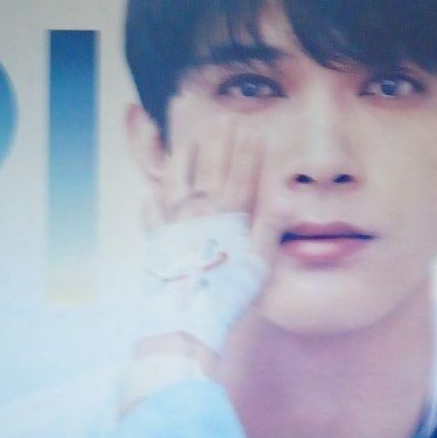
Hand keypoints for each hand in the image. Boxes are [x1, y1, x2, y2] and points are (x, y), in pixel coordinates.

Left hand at [126, 123, 277, 408]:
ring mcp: (175, 224)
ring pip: (178, 182)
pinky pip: (152, 216)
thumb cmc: (229, 293)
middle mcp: (201, 214)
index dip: (248, 155)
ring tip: (185, 140)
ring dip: (184, 159)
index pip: (241, 178)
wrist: (188, 316)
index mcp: (228, 217)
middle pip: (210, 171)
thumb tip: (287, 197)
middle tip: (222, 120)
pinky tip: (149, 195)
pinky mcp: (157, 242)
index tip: (252, 133)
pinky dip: (151, 203)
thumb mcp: (259, 262)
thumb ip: (269, 227)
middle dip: (218, 144)